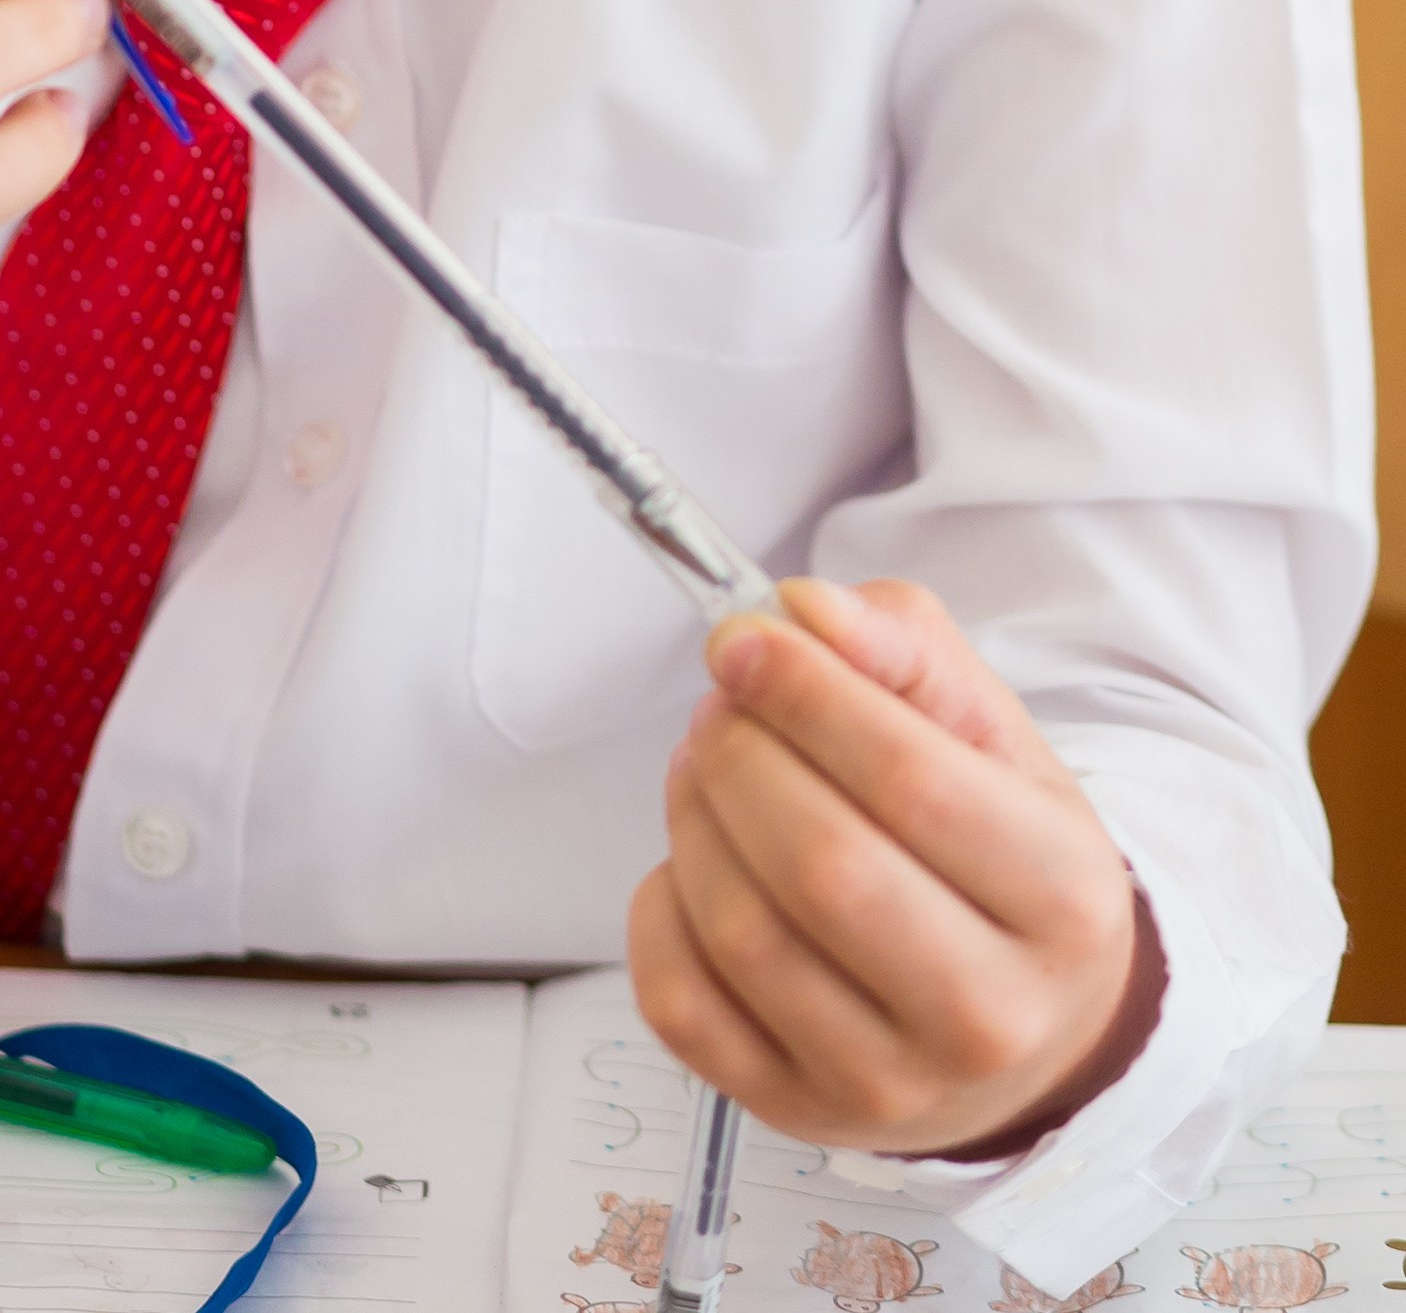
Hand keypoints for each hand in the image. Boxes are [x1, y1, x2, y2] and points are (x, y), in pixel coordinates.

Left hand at [628, 578, 1158, 1155]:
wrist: (1028, 1026)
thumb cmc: (1001, 858)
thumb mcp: (993, 736)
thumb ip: (903, 647)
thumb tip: (802, 610)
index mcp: (1062, 900)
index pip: (910, 781)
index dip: (805, 693)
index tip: (741, 637)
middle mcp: (987, 1013)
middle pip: (819, 863)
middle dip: (741, 754)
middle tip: (721, 704)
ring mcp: (888, 1082)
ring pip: (741, 933)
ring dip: (693, 817)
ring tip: (706, 763)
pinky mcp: (798, 1111)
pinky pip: (683, 1005)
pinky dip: (660, 911)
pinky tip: (695, 862)